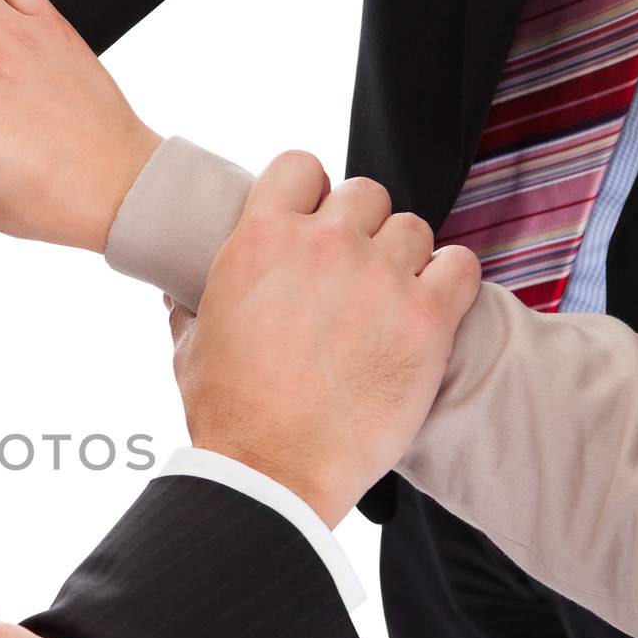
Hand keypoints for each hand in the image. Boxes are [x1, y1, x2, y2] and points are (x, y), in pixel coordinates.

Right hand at [171, 153, 480, 527]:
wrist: (271, 471)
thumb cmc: (227, 413)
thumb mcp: (190, 344)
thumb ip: (189, 302)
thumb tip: (176, 290)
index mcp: (260, 239)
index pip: (300, 165)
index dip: (309, 192)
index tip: (312, 222)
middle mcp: (324, 245)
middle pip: (366, 193)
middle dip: (360, 226)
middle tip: (353, 270)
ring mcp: (380, 278)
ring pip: (413, 228)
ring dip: (404, 256)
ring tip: (390, 297)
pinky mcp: (428, 319)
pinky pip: (461, 265)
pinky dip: (451, 280)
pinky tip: (432, 305)